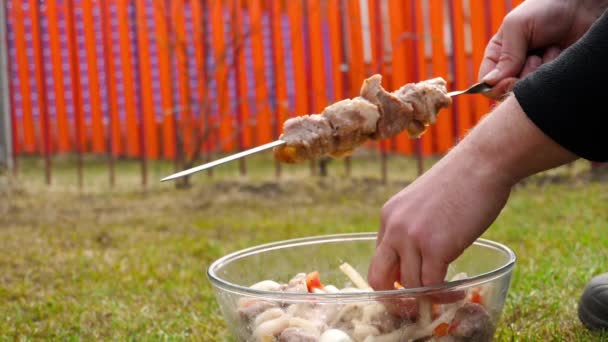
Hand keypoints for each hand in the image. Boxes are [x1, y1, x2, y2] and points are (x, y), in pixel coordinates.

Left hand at [368, 148, 511, 289]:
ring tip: (449, 293)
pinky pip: (432, 286)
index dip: (393, 278)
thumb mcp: (423, 203)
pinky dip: (445, 295)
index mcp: (389, 216)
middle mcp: (394, 228)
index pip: (379, 258)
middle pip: (379, 278)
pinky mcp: (436, 247)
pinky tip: (458, 291)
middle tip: (415, 305)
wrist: (482, 163)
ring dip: (429, 296)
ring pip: (410, 286)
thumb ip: (414, 228)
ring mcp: (412, 238)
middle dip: (394, 298)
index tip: (411, 287)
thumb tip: (420, 259)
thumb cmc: (462, 181)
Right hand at [479, 0, 607, 98]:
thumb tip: (488, 83)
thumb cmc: (546, 9)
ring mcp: (533, 73)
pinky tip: (559, 53)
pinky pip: (546, 88)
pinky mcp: (550, 77)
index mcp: (498, 55)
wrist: (582, 6)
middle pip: (506, 91)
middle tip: (535, 56)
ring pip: (527, 91)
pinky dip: (553, 72)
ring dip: (540, 71)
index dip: (496, 86)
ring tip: (550, 49)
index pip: (486, 83)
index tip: (510, 78)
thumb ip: (505, 56)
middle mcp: (513, 67)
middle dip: (522, 76)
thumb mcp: (517, 26)